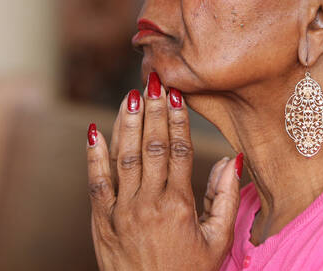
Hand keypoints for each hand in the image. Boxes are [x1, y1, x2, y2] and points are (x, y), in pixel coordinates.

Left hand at [87, 72, 241, 270]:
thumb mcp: (217, 241)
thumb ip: (225, 198)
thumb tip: (230, 160)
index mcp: (179, 206)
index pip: (178, 150)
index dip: (177, 119)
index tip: (176, 94)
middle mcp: (148, 204)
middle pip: (151, 146)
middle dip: (153, 110)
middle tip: (154, 81)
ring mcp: (121, 212)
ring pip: (123, 157)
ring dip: (126, 123)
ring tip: (131, 95)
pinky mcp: (101, 222)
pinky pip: (95, 182)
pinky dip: (93, 155)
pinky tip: (94, 130)